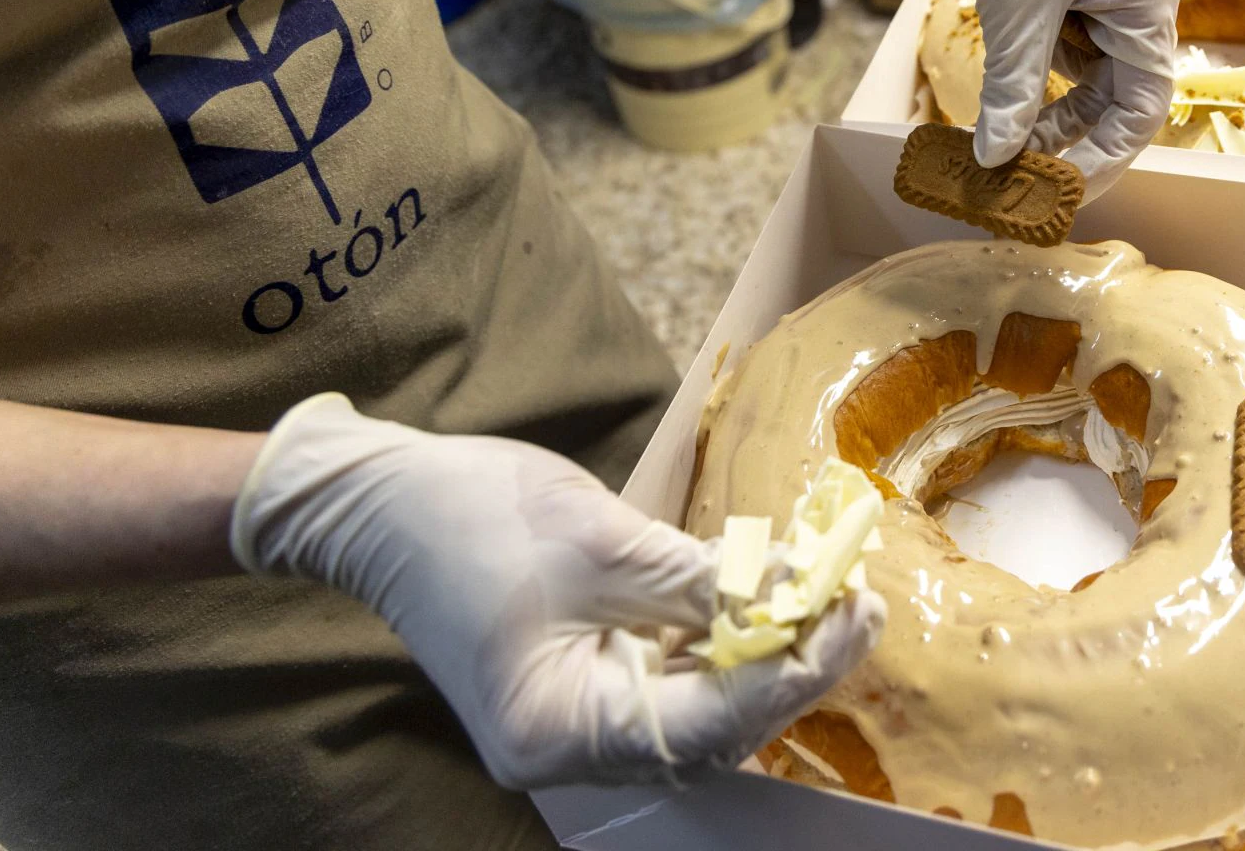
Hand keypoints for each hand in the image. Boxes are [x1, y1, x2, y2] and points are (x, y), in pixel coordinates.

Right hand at [230, 393, 883, 787]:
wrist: (380, 497)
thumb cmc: (471, 516)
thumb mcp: (602, 543)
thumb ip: (706, 581)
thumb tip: (805, 591)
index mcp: (559, 732)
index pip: (705, 724)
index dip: (789, 671)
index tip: (854, 616)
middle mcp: (572, 746)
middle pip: (712, 725)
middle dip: (792, 665)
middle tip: (864, 603)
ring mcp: (580, 715)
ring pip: (703, 701)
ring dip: (769, 647)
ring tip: (840, 594)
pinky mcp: (590, 676)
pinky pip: (676, 670)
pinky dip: (727, 633)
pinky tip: (779, 592)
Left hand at [889, 0, 1178, 199]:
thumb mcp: (1014, 6)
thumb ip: (1013, 88)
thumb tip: (997, 161)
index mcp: (1148, 4)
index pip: (1144, 106)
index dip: (1108, 157)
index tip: (1063, 193)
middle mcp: (1138, 6)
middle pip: (1116, 101)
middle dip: (1069, 143)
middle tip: (1021, 186)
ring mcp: (1104, 1)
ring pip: (1083, 85)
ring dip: (1044, 117)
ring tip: (998, 152)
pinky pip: (1060, 59)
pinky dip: (1031, 85)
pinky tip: (999, 107)